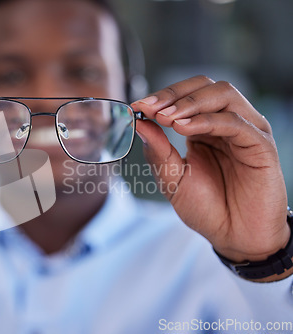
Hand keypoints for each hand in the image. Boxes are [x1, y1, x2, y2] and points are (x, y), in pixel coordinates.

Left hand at [131, 75, 288, 266]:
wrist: (233, 237)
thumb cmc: (206, 208)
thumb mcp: (172, 178)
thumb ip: (158, 150)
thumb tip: (138, 122)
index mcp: (204, 129)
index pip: (187, 95)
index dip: (162, 96)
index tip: (137, 106)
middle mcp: (226, 124)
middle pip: (206, 86)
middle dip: (174, 94)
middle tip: (150, 108)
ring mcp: (246, 132)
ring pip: (224, 95)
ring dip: (191, 103)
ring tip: (166, 118)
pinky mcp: (261, 146)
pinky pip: (237, 123)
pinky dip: (208, 121)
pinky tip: (184, 129)